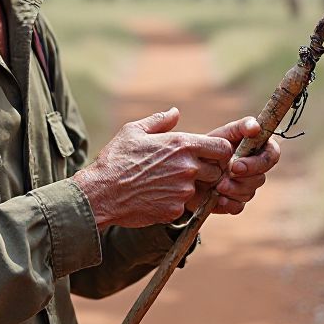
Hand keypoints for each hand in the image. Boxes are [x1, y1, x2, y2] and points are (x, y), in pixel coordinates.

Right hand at [70, 107, 232, 228]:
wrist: (100, 193)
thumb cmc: (115, 159)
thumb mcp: (133, 132)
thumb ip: (159, 121)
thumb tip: (175, 112)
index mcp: (181, 145)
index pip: (222, 148)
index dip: (220, 153)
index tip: (209, 156)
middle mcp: (187, 168)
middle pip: (217, 172)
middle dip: (207, 172)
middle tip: (186, 171)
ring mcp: (183, 191)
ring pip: (200, 190)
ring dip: (190, 188)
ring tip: (166, 184)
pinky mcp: (175, 210)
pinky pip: (184, 206)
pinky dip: (175, 203)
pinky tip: (156, 197)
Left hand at [187, 116, 280, 214]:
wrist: (187, 167)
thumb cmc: (208, 146)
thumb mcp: (223, 133)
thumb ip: (242, 127)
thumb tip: (256, 128)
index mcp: (256, 150)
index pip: (272, 155)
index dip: (260, 162)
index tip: (238, 164)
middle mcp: (254, 169)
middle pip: (261, 178)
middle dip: (245, 177)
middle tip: (228, 173)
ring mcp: (245, 186)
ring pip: (250, 192)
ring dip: (234, 189)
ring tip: (217, 186)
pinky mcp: (234, 201)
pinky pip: (238, 207)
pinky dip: (229, 203)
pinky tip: (218, 199)